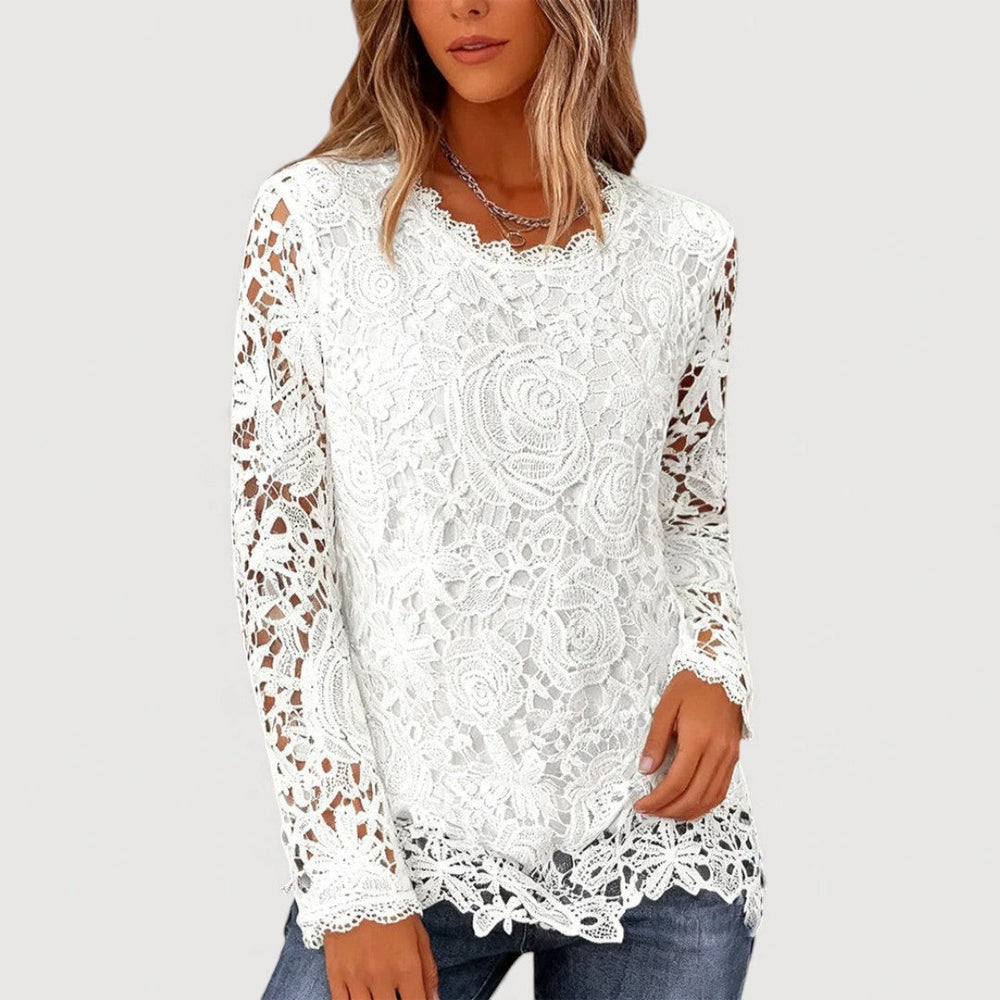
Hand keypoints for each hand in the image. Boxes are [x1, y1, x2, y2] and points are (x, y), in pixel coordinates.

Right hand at [324, 913, 438, 999]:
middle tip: (396, 996)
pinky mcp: (336, 974)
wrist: (358, 884)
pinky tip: (361, 999)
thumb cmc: (393, 908)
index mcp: (406, 967)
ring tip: (380, 996)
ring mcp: (356, 978)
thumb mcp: (419, 934)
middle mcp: (381, 977)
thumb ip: (428, 971)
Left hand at [633, 669, 742, 820]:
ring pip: (711, 798)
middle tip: (650, 812)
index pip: (676, 782)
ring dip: (688, 812)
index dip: (657, 799)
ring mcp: (729, 755)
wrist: (721, 670)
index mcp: (699, 738)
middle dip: (669, 810)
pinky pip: (722, 789)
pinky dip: (705, 803)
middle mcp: (718, 751)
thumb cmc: (692, 684)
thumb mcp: (665, 707)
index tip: (641, 804)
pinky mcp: (734, 756)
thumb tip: (645, 769)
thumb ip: (655, 741)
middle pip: (694, 796)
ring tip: (667, 812)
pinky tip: (690, 804)